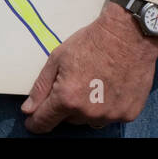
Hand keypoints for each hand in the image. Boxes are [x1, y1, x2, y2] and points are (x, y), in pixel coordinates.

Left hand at [20, 1, 157, 133]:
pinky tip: (109, 87)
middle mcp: (89, 112)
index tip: (32, 122)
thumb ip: (41, 87)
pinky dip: (107, 107)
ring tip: (92, 84)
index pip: (45, 121)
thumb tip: (28, 109)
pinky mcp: (128, 114)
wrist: (127, 36)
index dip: (36, 122)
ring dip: (86, 109)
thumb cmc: (91, 43)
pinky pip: (110, 117)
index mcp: (67, 98)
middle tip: (73, 83)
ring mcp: (110, 115)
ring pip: (89, 120)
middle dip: (65, 106)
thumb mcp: (57, 59)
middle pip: (68, 119)